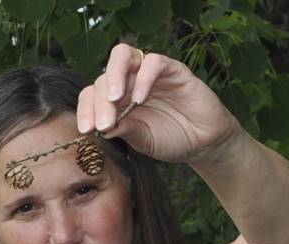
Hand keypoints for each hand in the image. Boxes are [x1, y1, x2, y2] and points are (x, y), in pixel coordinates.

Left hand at [76, 44, 239, 165]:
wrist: (203, 142)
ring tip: (114, 100)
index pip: (92, 95)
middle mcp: (130, 82)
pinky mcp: (173, 70)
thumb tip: (102, 128)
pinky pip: (154, 62)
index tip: (86, 130)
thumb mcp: (141, 140)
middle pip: (104, 77)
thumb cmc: (170, 139)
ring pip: (123, 56)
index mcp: (117, 100)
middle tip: (103, 123)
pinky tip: (140, 99)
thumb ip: (124, 131)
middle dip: (99, 101)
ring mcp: (150, 74)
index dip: (86, 109)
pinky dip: (143, 78)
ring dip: (114, 75)